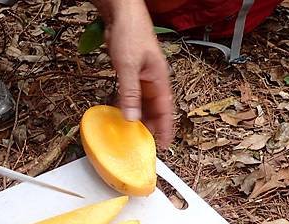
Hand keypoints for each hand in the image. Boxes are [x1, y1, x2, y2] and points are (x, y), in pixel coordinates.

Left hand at [100, 2, 173, 147]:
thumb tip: (131, 117)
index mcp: (159, 79)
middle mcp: (153, 80)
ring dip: (139, 118)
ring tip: (134, 134)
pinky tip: (122, 115)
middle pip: (155, 109)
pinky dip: (128, 106)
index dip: (166, 128)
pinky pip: (132, 96)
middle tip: (145, 144)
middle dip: (152, 126)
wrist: (122, 14)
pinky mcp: (131, 74)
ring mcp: (143, 77)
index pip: (166, 109)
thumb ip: (129, 93)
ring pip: (143, 104)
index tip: (165, 144)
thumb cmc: (131, 32)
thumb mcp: (128, 66)